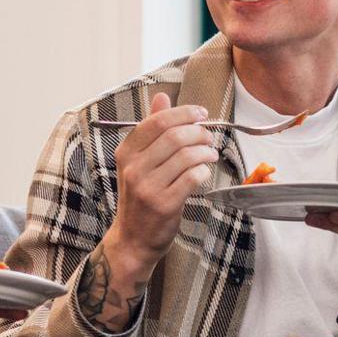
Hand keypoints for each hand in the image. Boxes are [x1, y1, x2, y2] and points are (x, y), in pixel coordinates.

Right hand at [105, 93, 217, 280]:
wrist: (133, 239)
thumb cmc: (140, 198)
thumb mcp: (138, 161)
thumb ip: (151, 130)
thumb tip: (161, 97)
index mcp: (126, 152)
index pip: (158, 121)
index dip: (184, 113)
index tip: (201, 114)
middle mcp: (134, 168)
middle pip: (175, 136)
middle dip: (200, 132)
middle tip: (209, 137)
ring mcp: (148, 187)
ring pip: (187, 156)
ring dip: (206, 152)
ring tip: (210, 155)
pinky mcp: (164, 204)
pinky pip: (192, 178)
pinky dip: (203, 172)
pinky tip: (204, 173)